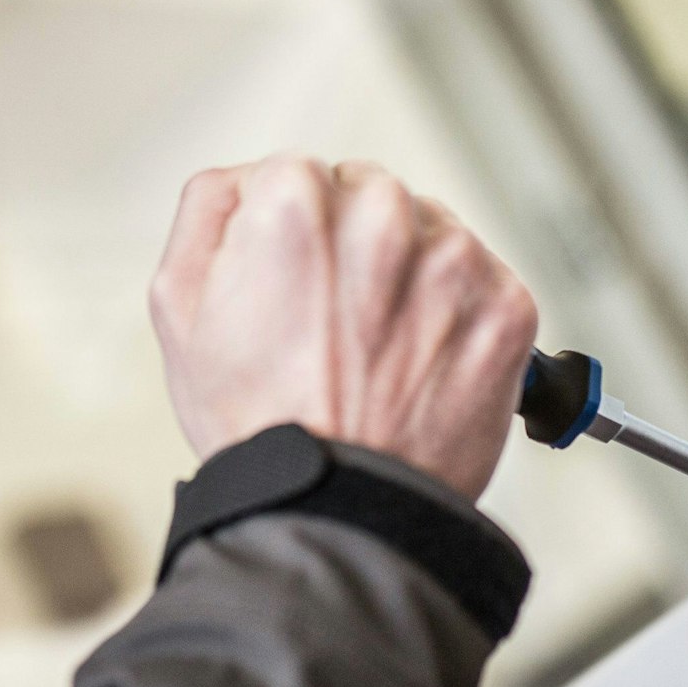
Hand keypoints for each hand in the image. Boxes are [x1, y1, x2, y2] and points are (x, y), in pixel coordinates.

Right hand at [149, 155, 538, 498]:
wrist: (338, 512)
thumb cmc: (259, 422)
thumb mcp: (180, 305)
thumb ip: (208, 210)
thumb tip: (246, 179)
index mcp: (297, 202)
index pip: (304, 174)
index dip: (294, 234)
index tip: (297, 285)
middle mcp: (382, 216)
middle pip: (371, 195)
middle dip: (355, 246)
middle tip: (337, 325)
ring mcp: (453, 261)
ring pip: (432, 234)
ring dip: (412, 276)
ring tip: (380, 351)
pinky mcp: (507, 305)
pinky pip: (484, 281)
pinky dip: (461, 315)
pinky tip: (422, 363)